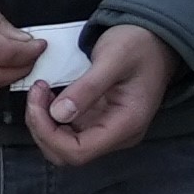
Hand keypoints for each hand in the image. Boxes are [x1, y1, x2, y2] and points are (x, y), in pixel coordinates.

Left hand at [26, 19, 178, 166]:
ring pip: (62, 145)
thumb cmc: (139, 45)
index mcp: (127, 124)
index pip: (78, 151)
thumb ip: (88, 87)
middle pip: (66, 153)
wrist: (156, 39)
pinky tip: (49, 95)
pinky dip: (50, 117)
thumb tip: (59, 113)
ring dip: (43, 122)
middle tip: (37, 92)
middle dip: (42, 127)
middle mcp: (118, 135)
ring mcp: (108, 130)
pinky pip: (66, 131)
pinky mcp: (98, 122)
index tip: (38, 100)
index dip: (49, 133)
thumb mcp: (113, 58)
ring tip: (41, 91)